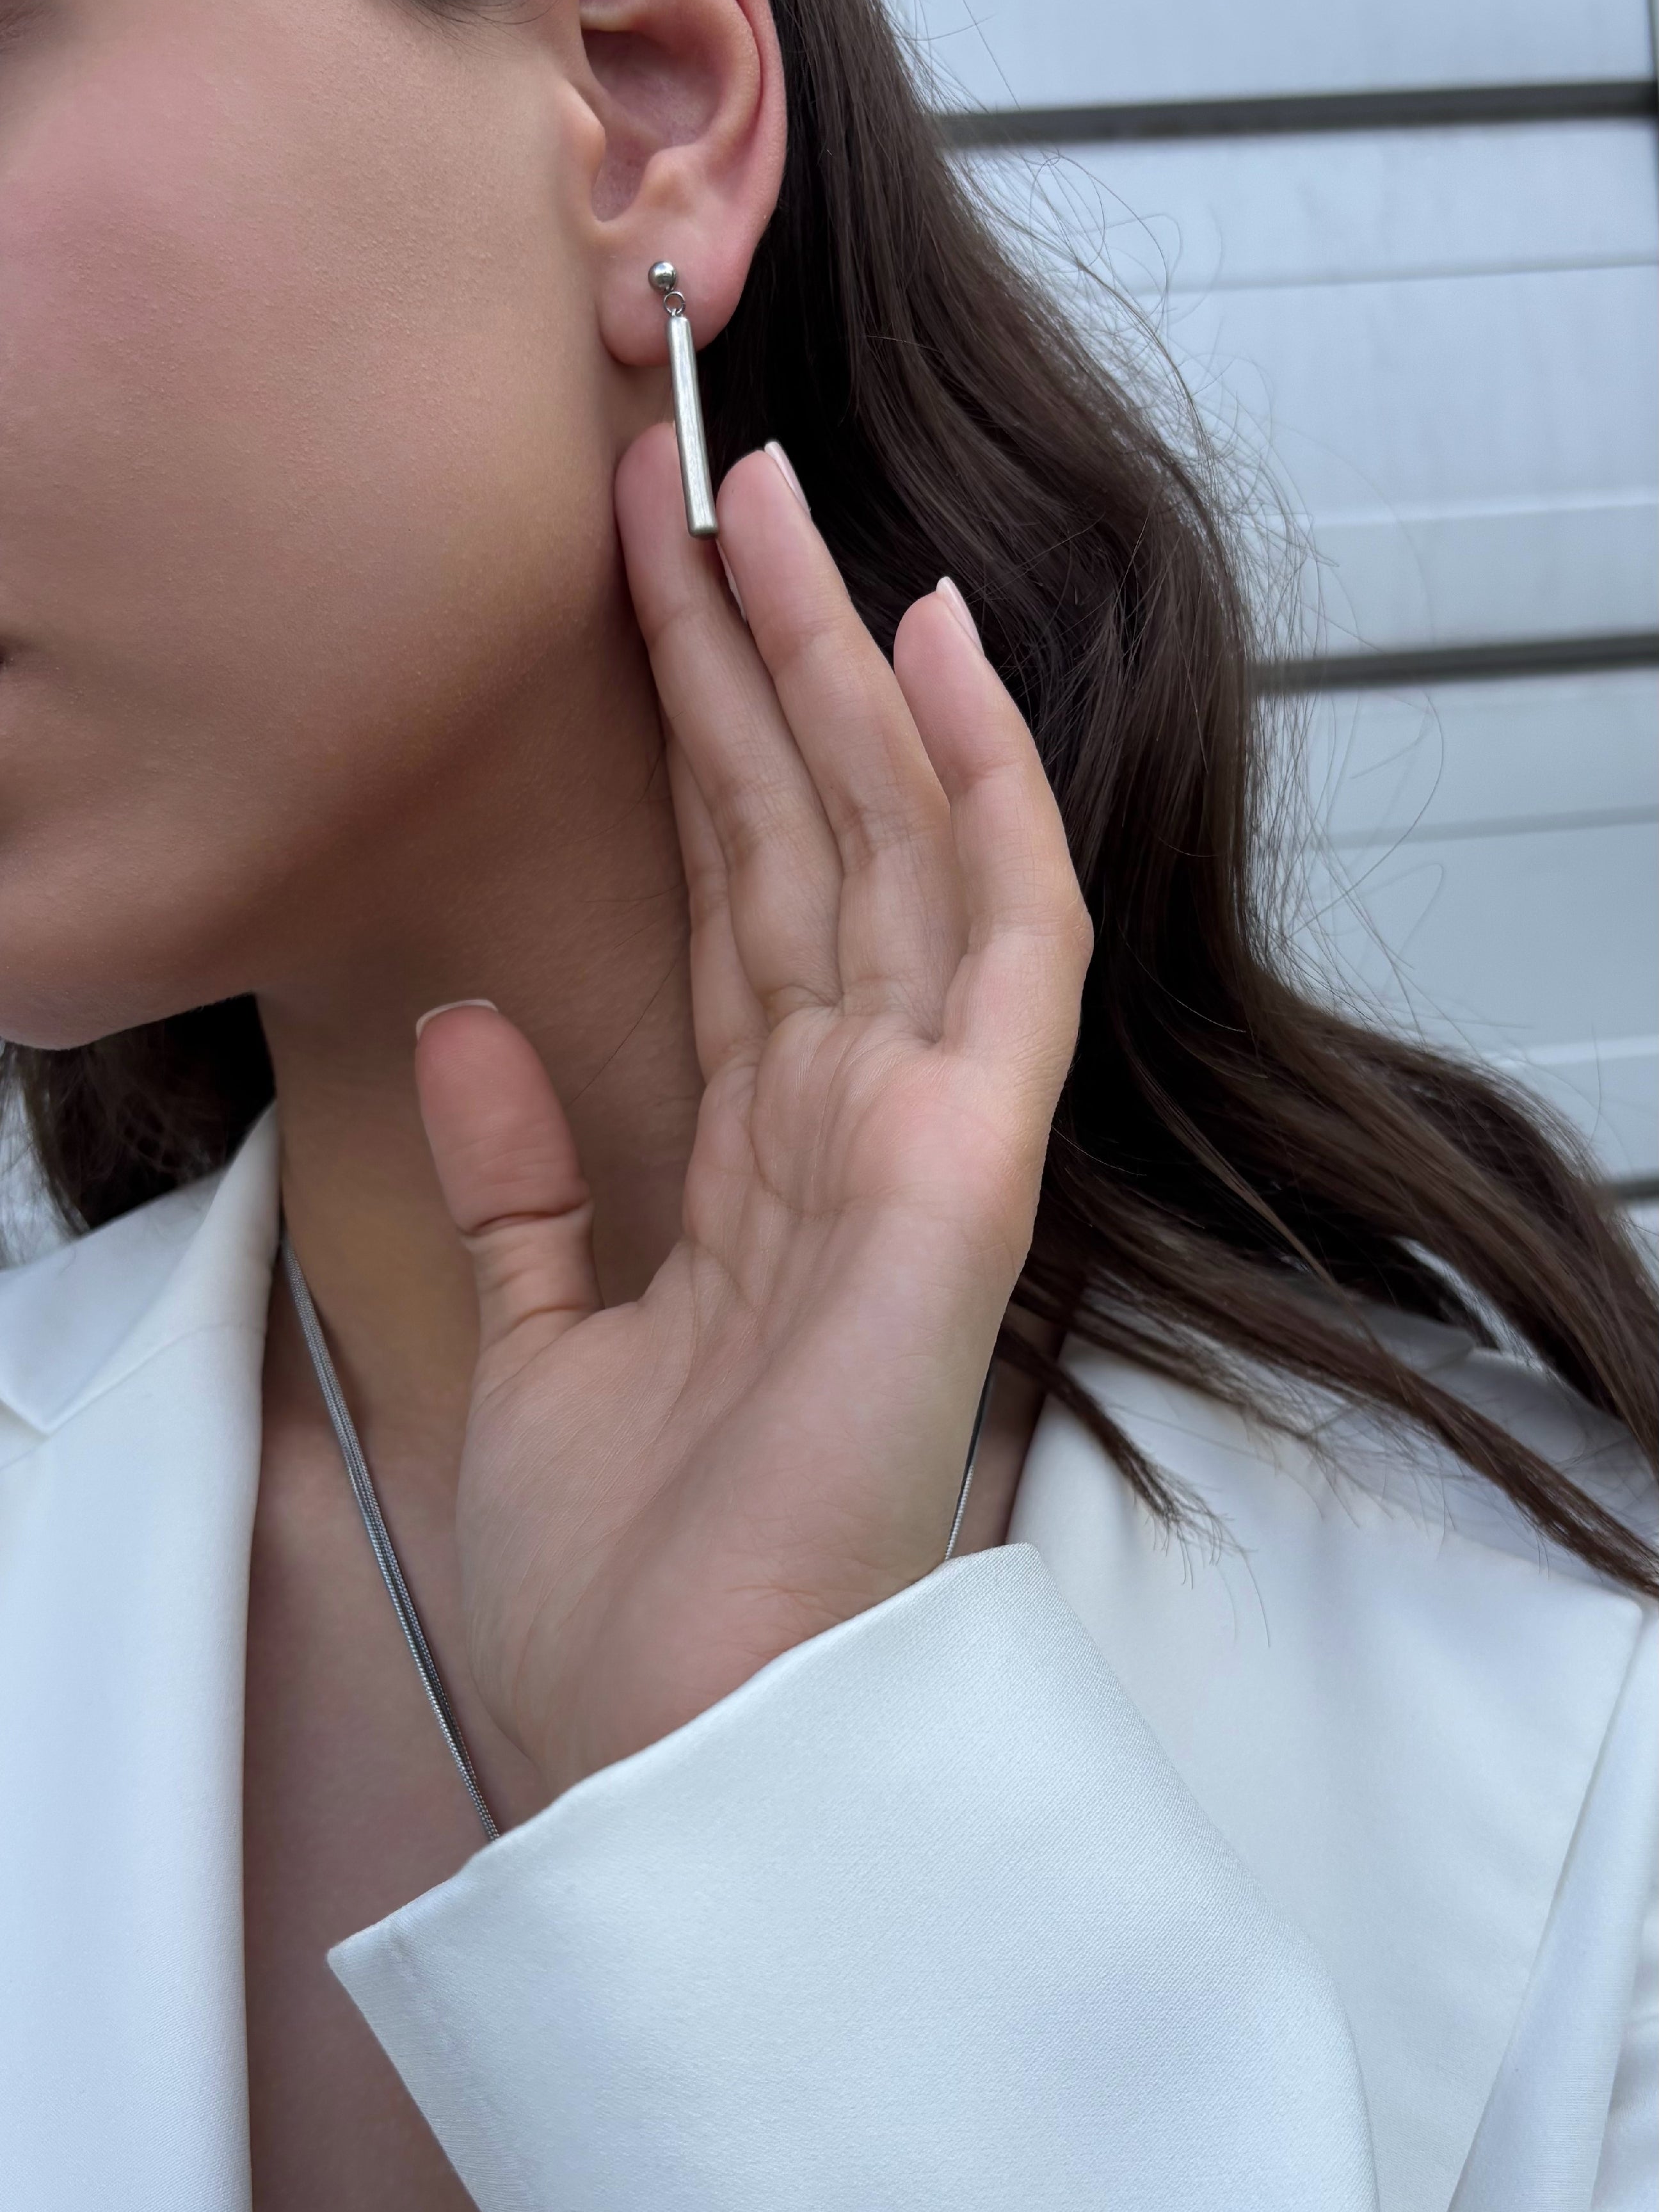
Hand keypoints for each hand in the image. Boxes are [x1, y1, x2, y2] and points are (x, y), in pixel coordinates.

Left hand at [415, 428, 1091, 1791]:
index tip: (629, 584)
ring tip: (766, 491)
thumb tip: (464, 1023)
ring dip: (836, 663)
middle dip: (748, 651)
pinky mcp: (967, 1165)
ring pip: (893, 842)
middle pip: (807, 839)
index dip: (687, 737)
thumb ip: (521, 1182)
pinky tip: (936, 646)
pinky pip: (995, 938)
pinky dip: (978, 787)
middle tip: (690, 470)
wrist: (672, 1741)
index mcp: (757, 1166)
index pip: (733, 901)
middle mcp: (848, 1128)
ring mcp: (923, 1136)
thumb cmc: (619, 1590)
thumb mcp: (534, 1347)